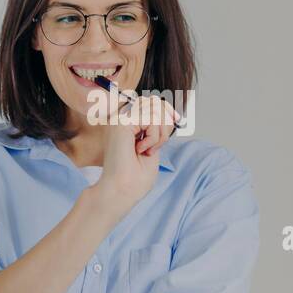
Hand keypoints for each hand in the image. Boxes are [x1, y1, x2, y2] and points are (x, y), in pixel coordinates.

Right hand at [95, 93, 179, 213]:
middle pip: (155, 102)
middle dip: (166, 124)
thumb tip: (168, 111)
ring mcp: (120, 118)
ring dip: (160, 133)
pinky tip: (141, 149)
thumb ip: (156, 127)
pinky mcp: (121, 122)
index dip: (167, 112)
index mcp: (127, 123)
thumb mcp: (152, 146)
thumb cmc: (135, 177)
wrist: (122, 191)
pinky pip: (151, 118)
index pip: (151, 102)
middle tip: (156, 146)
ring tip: (148, 150)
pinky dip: (154, 137)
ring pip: (155, 108)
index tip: (172, 126)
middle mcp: (121, 118)